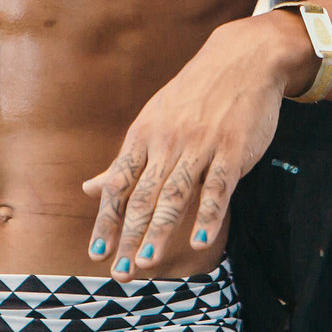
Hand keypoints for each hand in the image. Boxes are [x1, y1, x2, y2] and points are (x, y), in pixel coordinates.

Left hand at [83, 14, 306, 276]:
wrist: (242, 59)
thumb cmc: (194, 95)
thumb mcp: (153, 121)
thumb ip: (126, 161)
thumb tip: (90, 189)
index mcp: (144, 136)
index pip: (120, 185)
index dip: (107, 220)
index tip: (96, 253)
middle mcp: (168, 142)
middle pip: (144, 196)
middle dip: (129, 236)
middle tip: (119, 272)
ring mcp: (201, 146)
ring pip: (176, 194)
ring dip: (160, 230)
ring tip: (146, 263)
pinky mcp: (233, 150)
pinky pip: (218, 187)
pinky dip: (208, 215)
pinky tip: (199, 241)